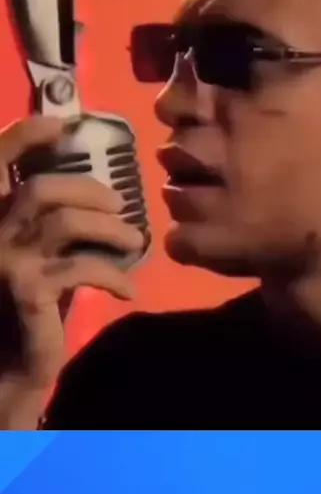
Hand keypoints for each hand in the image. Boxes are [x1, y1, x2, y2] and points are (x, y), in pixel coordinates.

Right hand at [0, 116, 142, 428]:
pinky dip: (114, 275)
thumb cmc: (27, 309)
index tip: (63, 124)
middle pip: (43, 189)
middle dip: (89, 191)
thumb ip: (51, 223)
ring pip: (66, 223)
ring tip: (134, 242)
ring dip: (110, 230)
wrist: (10, 369)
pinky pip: (82, 267)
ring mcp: (5, 260)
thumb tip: (101, 194)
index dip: (25, 136)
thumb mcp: (37, 257)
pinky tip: (128, 290)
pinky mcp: (27, 289)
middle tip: (119, 205)